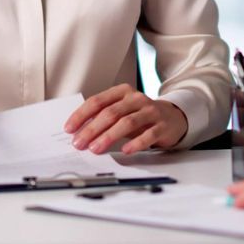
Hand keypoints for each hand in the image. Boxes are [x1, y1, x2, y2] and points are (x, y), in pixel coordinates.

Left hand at [65, 84, 188, 154]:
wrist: (173, 117)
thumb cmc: (141, 116)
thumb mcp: (122, 111)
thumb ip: (103, 118)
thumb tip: (78, 132)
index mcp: (123, 92)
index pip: (97, 101)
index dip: (82, 115)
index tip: (70, 129)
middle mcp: (136, 99)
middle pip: (110, 113)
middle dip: (92, 129)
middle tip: (80, 143)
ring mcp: (151, 111)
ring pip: (127, 122)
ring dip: (109, 136)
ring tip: (96, 148)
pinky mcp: (162, 126)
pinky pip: (148, 135)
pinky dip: (136, 143)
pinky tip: (126, 150)